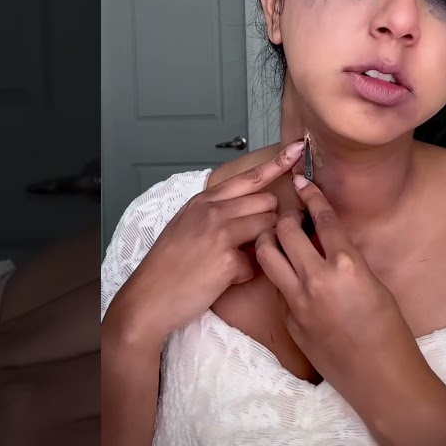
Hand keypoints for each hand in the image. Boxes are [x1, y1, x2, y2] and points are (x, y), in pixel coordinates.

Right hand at [106, 140, 305, 348]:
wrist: (148, 297)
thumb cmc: (167, 264)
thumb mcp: (186, 225)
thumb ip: (216, 211)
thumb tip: (250, 209)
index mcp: (204, 201)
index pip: (249, 177)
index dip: (277, 164)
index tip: (297, 149)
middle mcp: (213, 211)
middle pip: (267, 202)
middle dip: (268, 220)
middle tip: (250, 239)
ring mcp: (220, 234)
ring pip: (268, 227)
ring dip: (260, 245)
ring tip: (235, 258)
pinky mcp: (228, 261)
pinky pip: (256, 263)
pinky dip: (245, 274)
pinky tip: (224, 278)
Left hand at [254, 175, 423, 394]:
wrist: (377, 375)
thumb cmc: (388, 330)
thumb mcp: (373, 283)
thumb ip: (346, 259)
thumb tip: (328, 240)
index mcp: (345, 264)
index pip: (321, 218)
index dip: (310, 195)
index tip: (302, 182)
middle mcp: (316, 279)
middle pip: (283, 231)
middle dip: (284, 216)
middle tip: (289, 213)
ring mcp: (297, 301)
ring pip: (267, 257)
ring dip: (270, 241)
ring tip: (277, 238)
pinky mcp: (289, 320)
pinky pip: (278, 288)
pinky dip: (282, 276)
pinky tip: (293, 279)